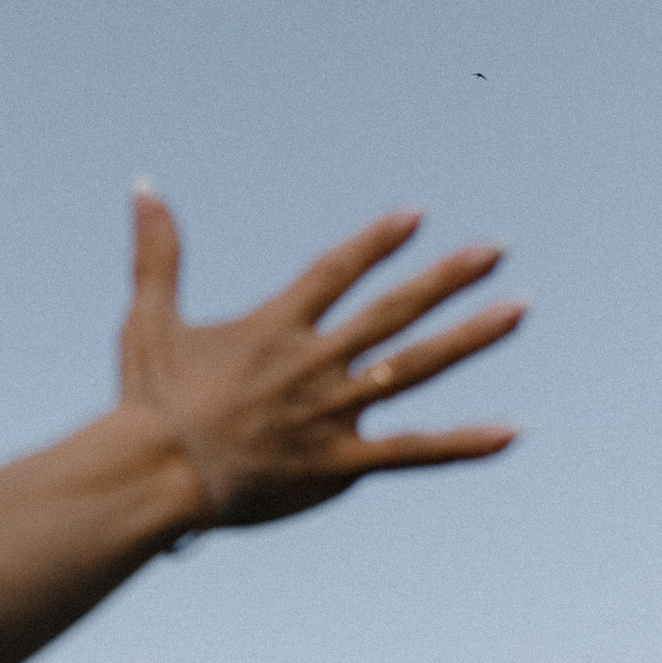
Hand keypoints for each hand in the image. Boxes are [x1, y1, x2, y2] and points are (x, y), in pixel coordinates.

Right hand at [121, 191, 521, 527]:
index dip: (376, 244)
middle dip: (446, 279)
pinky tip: (510, 432)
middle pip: (392, 311)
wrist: (155, 478)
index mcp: (274, 328)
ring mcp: (331, 414)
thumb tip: (143, 184)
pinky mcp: (339, 465)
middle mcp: (312, 364)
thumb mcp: (147, 320)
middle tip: (495, 251)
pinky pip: (411, 452)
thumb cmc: (147, 404)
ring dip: (469, 338)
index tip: (416, 217)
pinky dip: (461, 444)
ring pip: (414, 368)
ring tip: (518, 310)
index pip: (336, 273)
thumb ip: (157, 252)